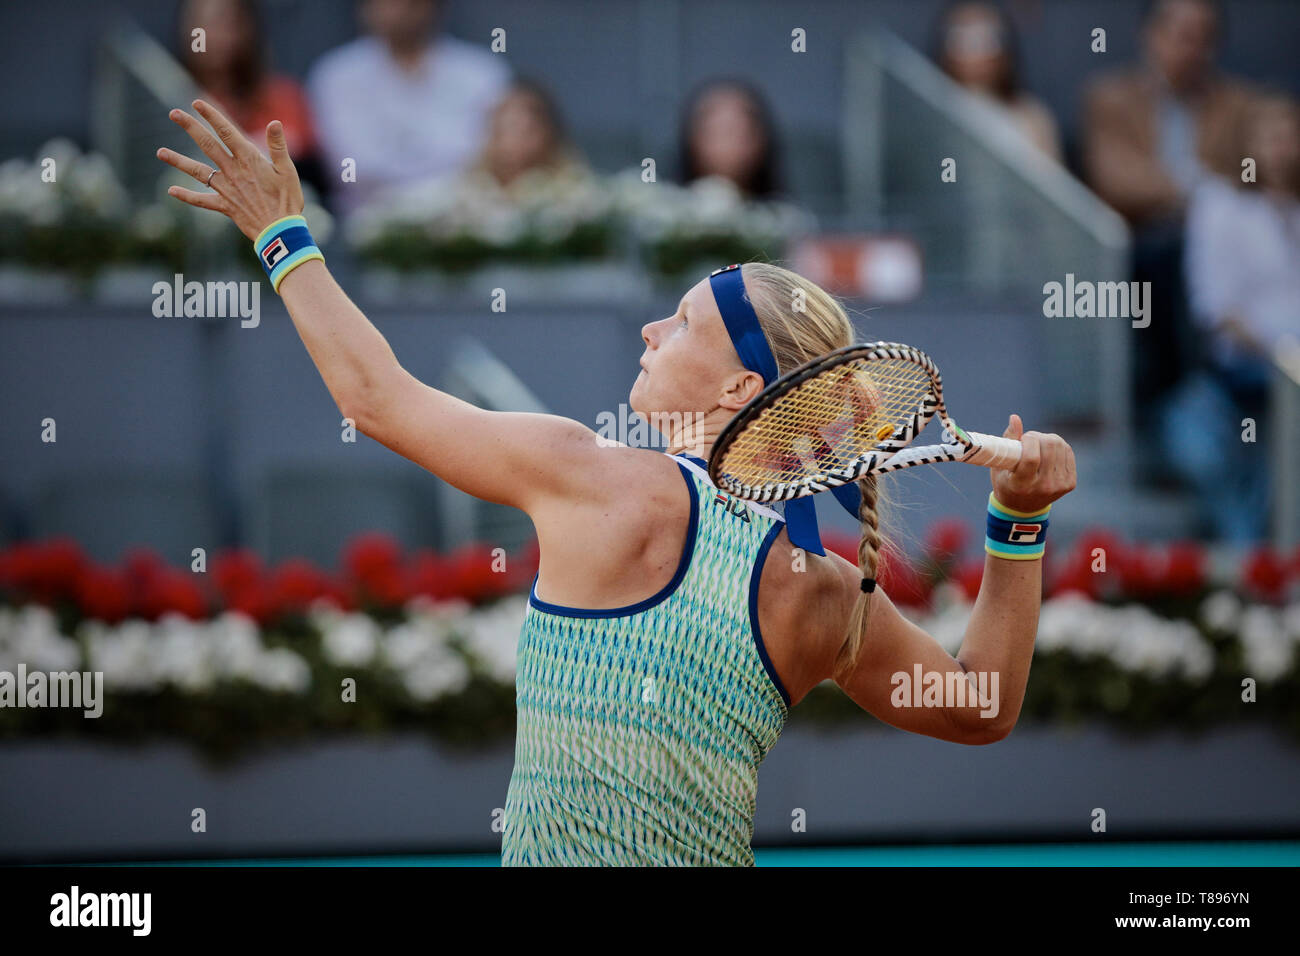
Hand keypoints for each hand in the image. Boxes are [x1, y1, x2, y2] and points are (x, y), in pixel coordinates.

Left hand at [157, 99, 302, 239]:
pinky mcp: (225, 205)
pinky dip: (187, 196)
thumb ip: (278, 146)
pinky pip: (202, 200)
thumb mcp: (288, 171)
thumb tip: (274, 122)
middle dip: (190, 127)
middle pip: (207, 144)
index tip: (197, 103)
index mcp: (249, 160)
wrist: (280, 231)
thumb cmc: (287, 200)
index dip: (212, 116)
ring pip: (198, 171)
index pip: (227, 132)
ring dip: (178, 161)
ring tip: (160, 152)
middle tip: (174, 114)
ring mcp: (226, 188)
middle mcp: (233, 171)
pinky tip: (171, 191)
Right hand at [991, 414, 1075, 513]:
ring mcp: (1059, 485)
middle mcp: (1043, 487)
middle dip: (1038, 436)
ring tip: (1037, 445)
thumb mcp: (999, 465)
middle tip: (1029, 439)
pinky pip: (1068, 451)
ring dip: (1047, 439)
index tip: (1022, 439)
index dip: (1029, 440)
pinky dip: (1057, 446)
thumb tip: (1015, 418)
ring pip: (1060, 446)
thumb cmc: (1006, 482)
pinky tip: (1048, 451)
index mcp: (1022, 485)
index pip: (1032, 458)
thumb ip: (1007, 441)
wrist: (1023, 509)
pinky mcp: (1070, 483)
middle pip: (1049, 447)